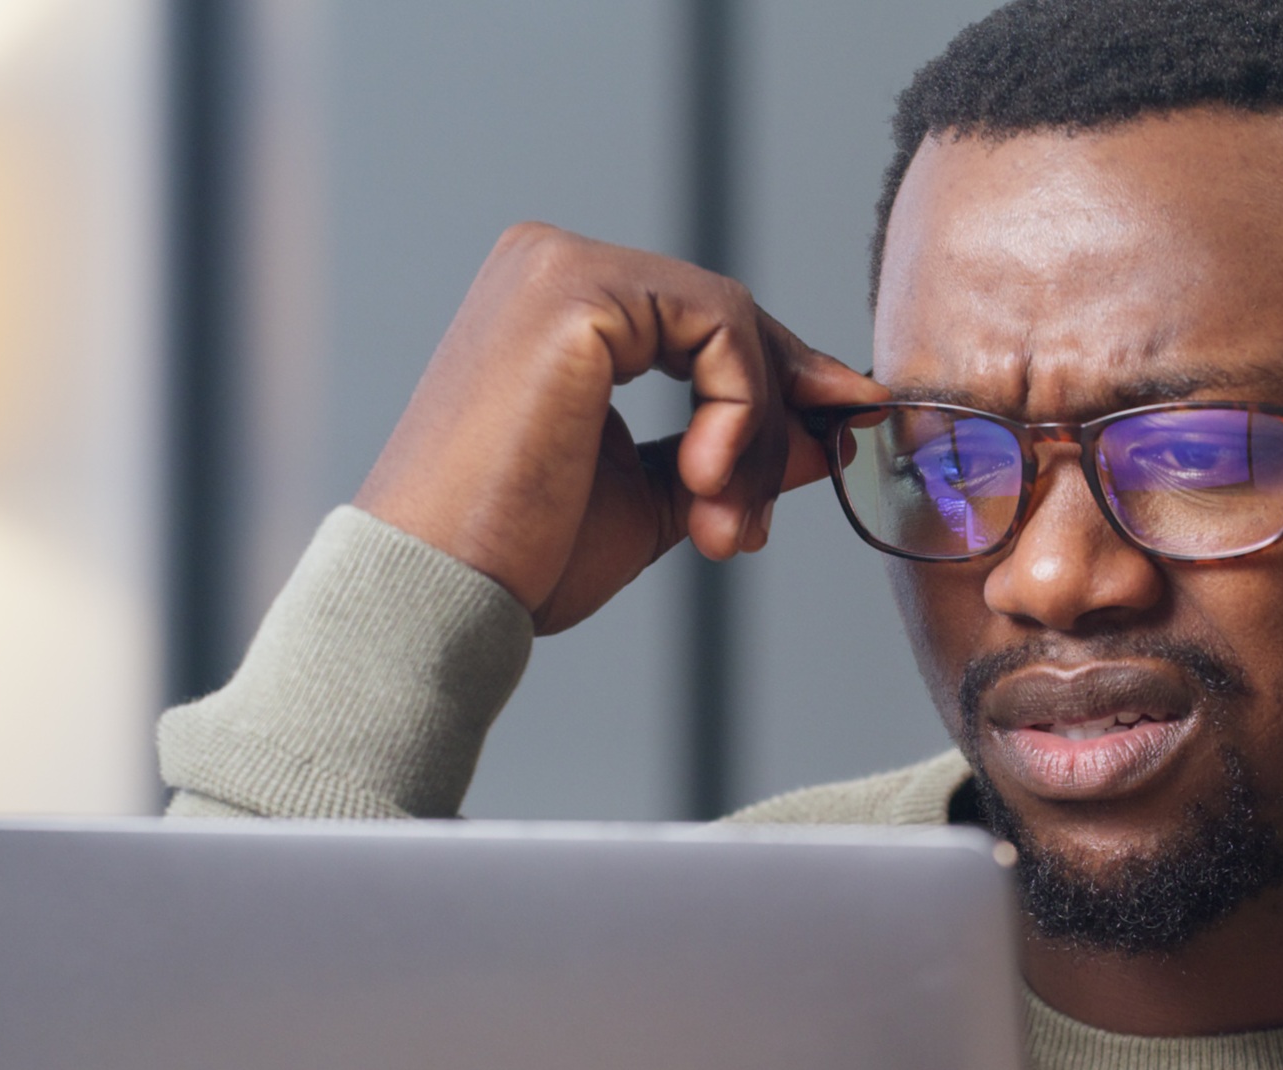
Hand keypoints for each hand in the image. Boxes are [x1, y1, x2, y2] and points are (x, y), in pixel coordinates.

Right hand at [352, 223, 888, 633]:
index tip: (841, 432)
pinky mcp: (576, 291)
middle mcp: (551, 261)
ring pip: (732, 323)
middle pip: (727, 315)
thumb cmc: (521, 555)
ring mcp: (561, 266)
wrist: (441, 595)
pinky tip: (704, 484)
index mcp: (556, 300)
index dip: (783, 378)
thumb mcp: (658, 495)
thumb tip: (831, 431)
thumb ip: (737, 454)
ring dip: (755, 437)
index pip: (703, 319)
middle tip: (755, 527)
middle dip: (776, 420)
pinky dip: (740, 413)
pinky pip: (719, 329)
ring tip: (720, 528)